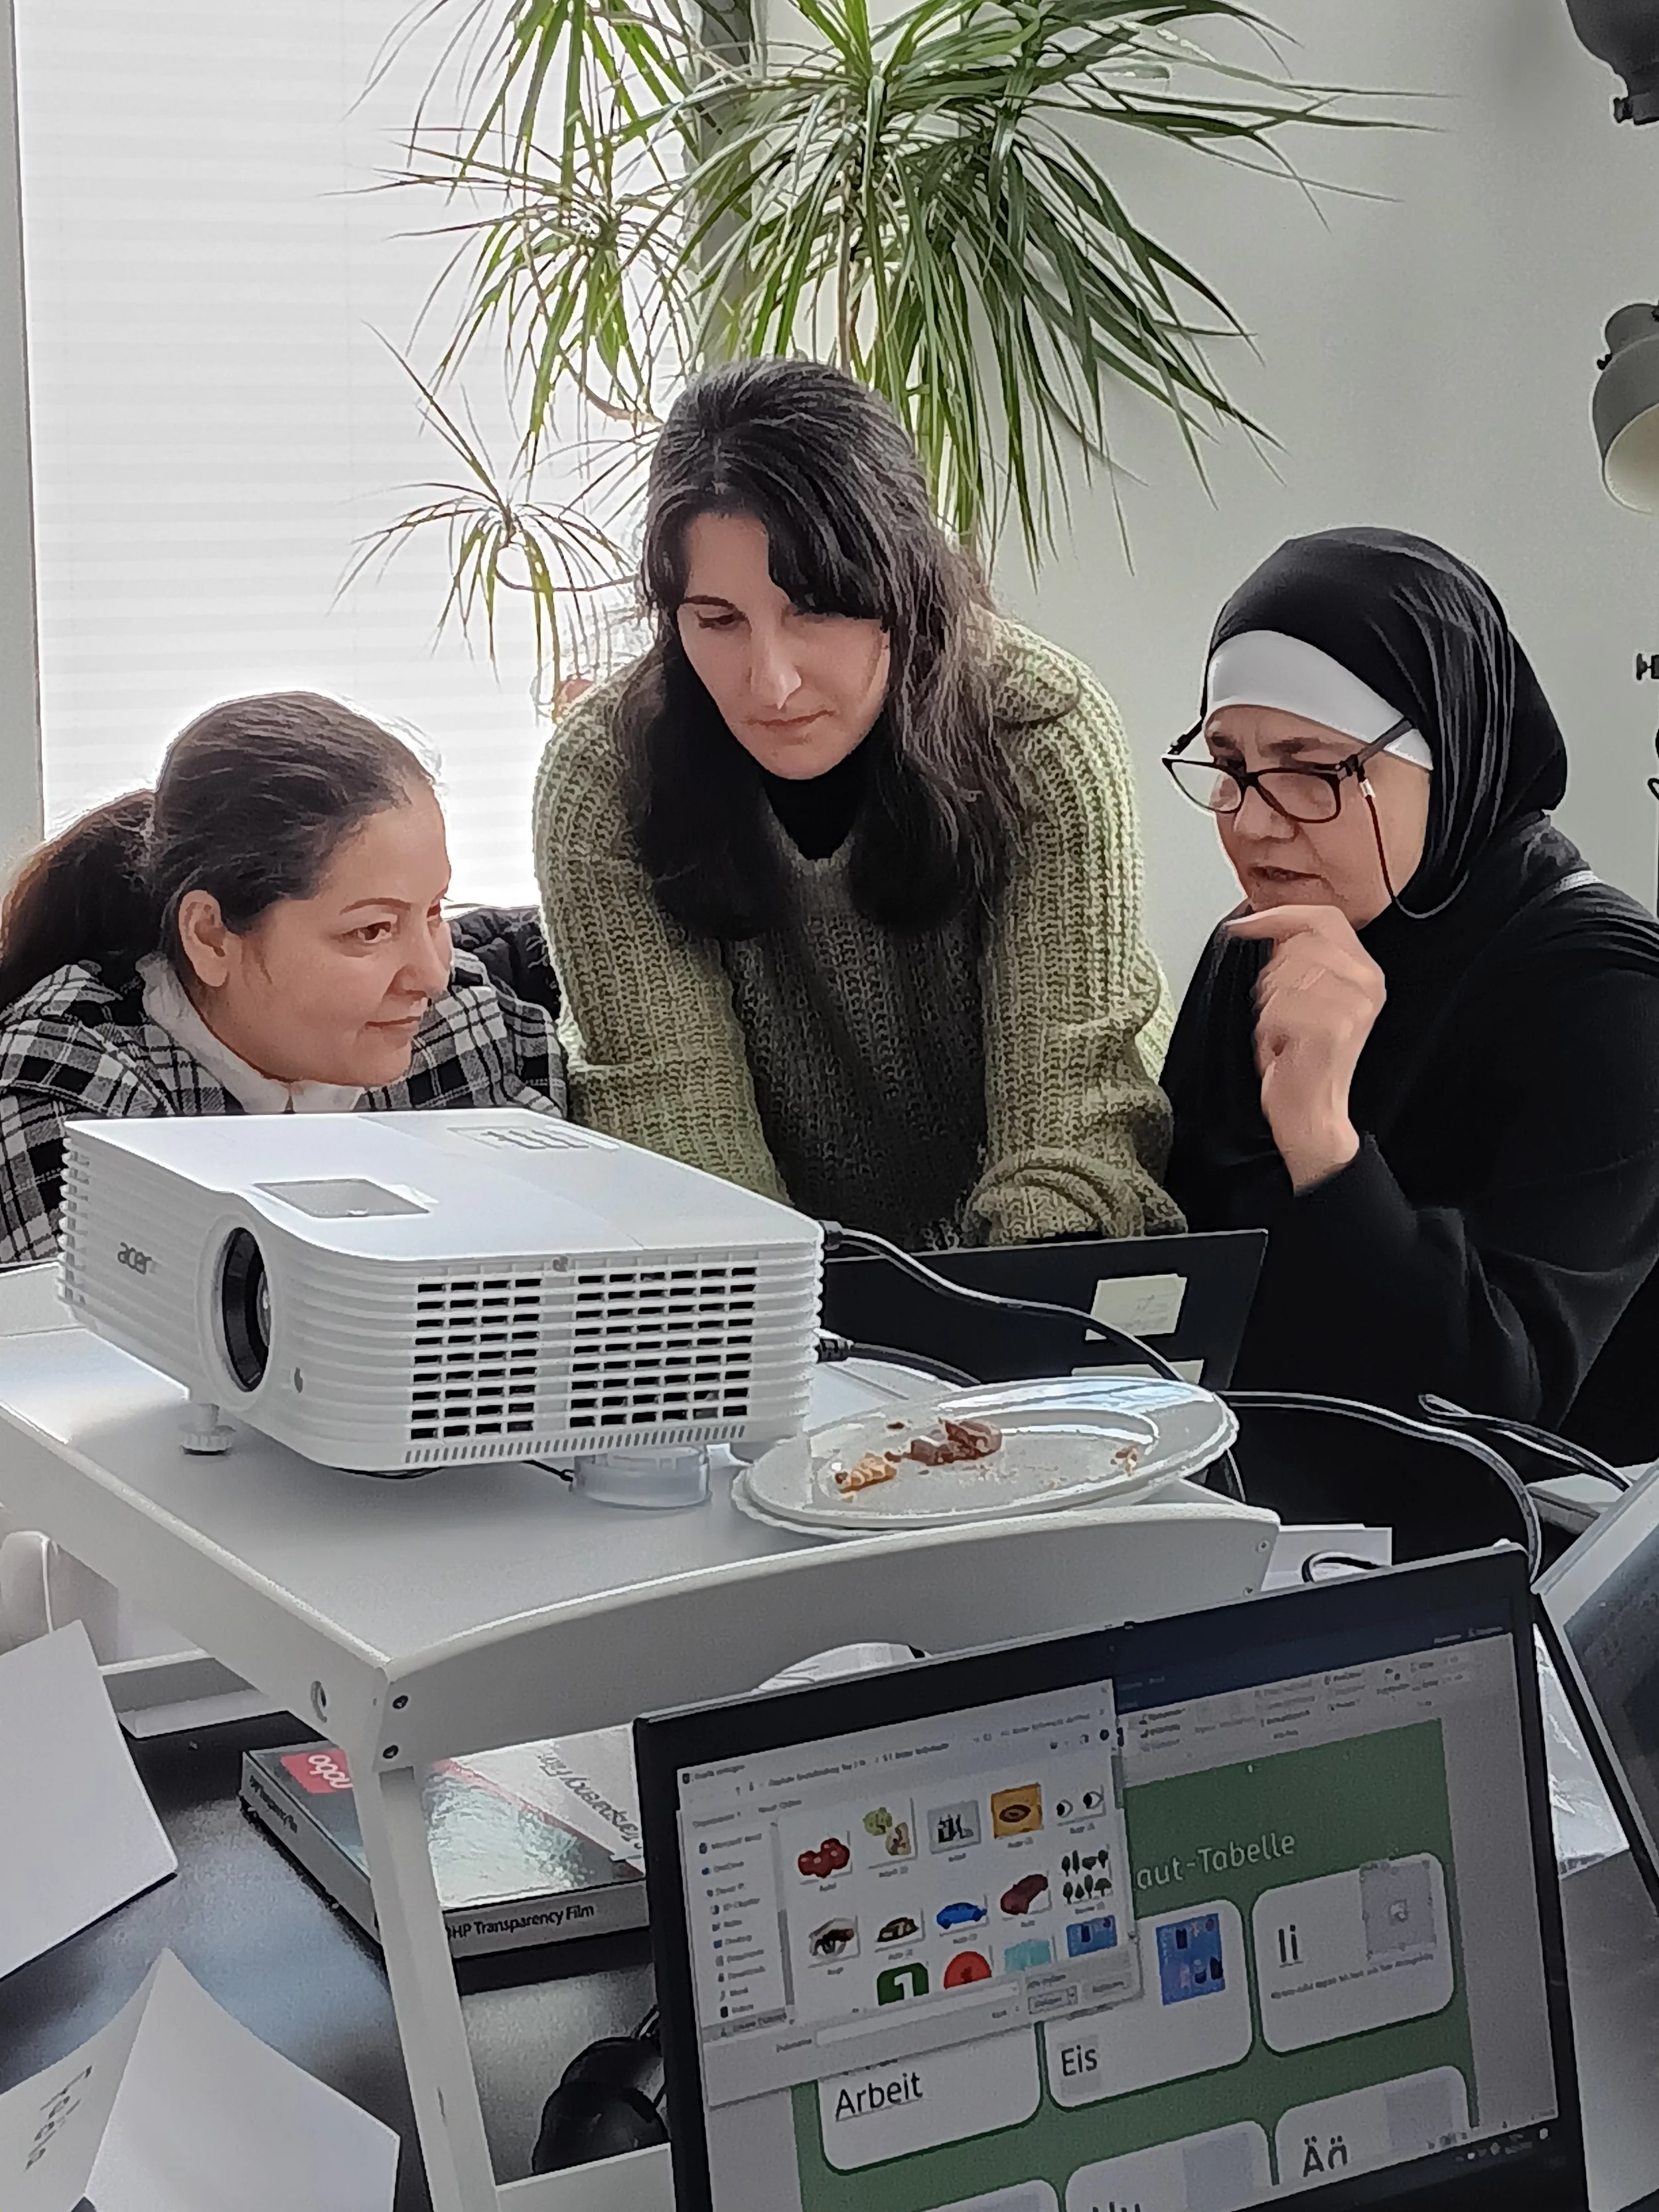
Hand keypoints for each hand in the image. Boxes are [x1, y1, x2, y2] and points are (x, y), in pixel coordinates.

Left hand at [1226, 904, 1385, 1190]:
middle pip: (1295, 946)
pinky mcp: (1334, 1028)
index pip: (1323, 919)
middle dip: (1272, 981)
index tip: (1243, 926)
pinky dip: (1269, 1031)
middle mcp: (1366, 984)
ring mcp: (1353, 1005)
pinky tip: (1283, 1048)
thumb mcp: (1304, 1000)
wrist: (1312, 1114)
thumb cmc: (1303, 1060)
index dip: (1279, 916)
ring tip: (1285, 1033)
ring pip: (1281, 978)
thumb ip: (1299, 960)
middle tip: (1281, 1014)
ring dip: (1269, 1009)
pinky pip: (1277, 1008)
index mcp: (1365, 972)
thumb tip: (1266, 925)